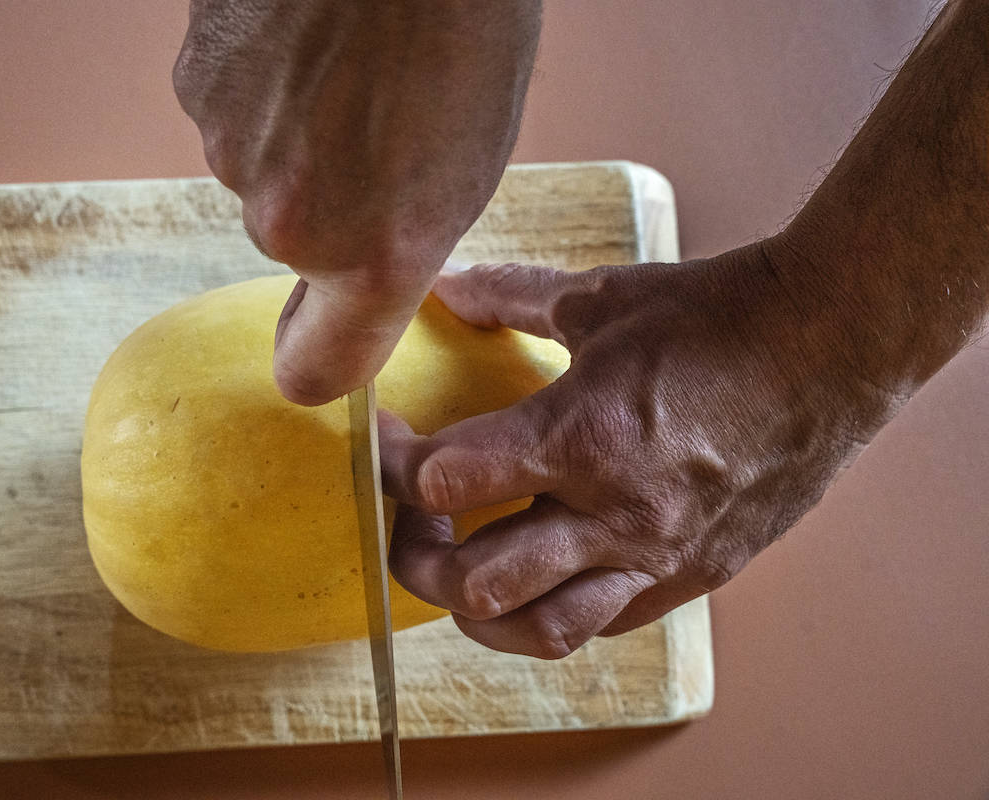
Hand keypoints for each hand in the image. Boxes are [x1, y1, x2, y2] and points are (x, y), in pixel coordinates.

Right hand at [173, 0, 540, 404]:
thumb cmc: (467, 26)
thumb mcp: (468, 165)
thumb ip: (395, 244)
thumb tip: (342, 270)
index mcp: (374, 252)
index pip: (317, 371)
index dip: (315, 360)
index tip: (318, 341)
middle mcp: (290, 220)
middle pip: (291, 244)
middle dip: (327, 202)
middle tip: (377, 125)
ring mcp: (233, 149)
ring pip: (258, 170)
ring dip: (295, 134)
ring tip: (350, 65)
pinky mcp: (197, 84)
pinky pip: (230, 110)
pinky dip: (263, 85)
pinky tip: (307, 35)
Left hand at [380, 243, 902, 658]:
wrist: (834, 347)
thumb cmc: (720, 317)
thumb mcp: (603, 297)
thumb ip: (512, 296)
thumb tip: (448, 287)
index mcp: (582, 435)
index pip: (445, 481)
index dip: (392, 462)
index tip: (386, 435)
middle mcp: (614, 514)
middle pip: (473, 582)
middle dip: (416, 555)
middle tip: (413, 516)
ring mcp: (656, 556)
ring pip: (537, 631)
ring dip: (477, 610)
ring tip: (461, 569)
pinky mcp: (692, 577)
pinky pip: (602, 624)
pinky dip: (551, 612)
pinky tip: (539, 575)